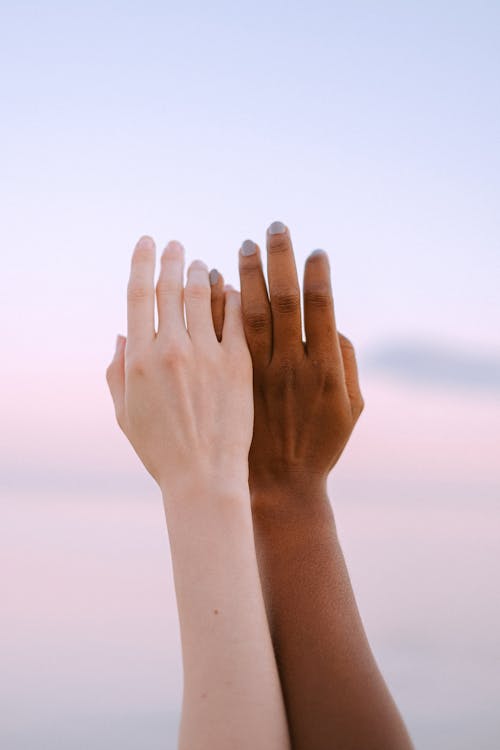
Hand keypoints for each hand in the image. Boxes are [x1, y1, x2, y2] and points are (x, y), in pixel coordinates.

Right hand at [106, 236, 251, 497]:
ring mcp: (207, 355)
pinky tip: (232, 289)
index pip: (138, 295)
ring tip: (202, 264)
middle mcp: (172, 349)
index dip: (142, 263)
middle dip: (173, 259)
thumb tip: (120, 334)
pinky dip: (232, 297)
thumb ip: (116, 372)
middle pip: (171, 288)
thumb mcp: (125, 414)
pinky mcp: (238, 364)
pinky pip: (236, 318)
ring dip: (201, 272)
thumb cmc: (161, 450)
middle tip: (177, 246)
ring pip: (204, 296)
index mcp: (139, 360)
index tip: (147, 243)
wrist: (204, 477)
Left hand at [213, 222, 363, 495]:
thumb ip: (346, 360)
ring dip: (244, 277)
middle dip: (278, 260)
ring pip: (246, 315)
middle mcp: (288, 366)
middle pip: (282, 301)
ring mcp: (254, 376)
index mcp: (323, 368)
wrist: (278, 484)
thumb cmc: (319, 443)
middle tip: (273, 228)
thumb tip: (332, 322)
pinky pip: (219, 339)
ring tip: (241, 248)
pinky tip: (215, 282)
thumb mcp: (350, 406)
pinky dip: (217, 308)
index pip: (318, 307)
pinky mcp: (228, 385)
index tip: (312, 248)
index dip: (316, 273)